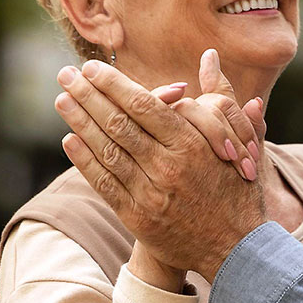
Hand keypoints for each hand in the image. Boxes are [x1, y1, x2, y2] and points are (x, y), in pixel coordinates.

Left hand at [55, 60, 266, 282]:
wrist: (237, 247)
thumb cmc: (239, 186)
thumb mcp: (240, 138)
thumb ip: (222, 96)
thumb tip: (210, 56)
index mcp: (193, 144)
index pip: (145, 105)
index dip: (115, 84)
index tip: (93, 68)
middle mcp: (169, 167)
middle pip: (120, 123)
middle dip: (89, 96)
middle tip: (67, 75)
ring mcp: (151, 194)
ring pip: (108, 151)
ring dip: (80, 122)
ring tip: (62, 100)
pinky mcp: (138, 218)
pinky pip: (105, 183)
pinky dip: (85, 161)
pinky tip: (71, 140)